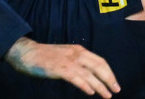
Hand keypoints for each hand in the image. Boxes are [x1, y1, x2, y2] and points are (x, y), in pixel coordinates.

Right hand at [5, 37, 119, 96]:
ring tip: (107, 95)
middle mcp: (76, 53)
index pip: (99, 60)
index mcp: (78, 49)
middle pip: (98, 66)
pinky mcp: (60, 69)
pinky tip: (90, 92)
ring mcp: (68, 61)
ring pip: (89, 74)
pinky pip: (76, 77)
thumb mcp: (65, 55)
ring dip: (100, 85)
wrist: (28, 53)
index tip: (115, 83)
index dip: (109, 72)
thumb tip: (90, 76)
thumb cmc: (46, 56)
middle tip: (116, 90)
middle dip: (109, 79)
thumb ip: (77, 62)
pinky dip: (85, 85)